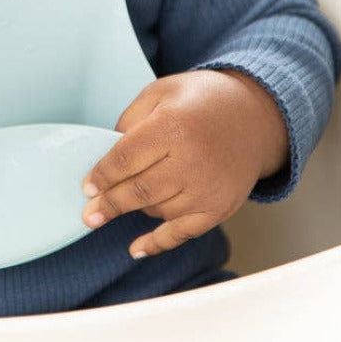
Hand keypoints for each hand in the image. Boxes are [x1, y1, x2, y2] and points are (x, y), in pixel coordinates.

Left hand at [81, 69, 287, 259]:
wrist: (254, 116)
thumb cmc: (199, 100)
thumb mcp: (160, 93)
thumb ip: (130, 121)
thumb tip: (105, 156)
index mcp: (173, 126)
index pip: (126, 158)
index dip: (102, 176)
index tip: (86, 188)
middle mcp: (192, 160)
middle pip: (139, 190)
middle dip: (109, 205)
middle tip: (87, 216)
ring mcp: (208, 188)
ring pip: (157, 210)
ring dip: (135, 208)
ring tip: (122, 201)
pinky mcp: (220, 208)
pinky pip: (183, 233)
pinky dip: (157, 243)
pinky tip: (136, 248)